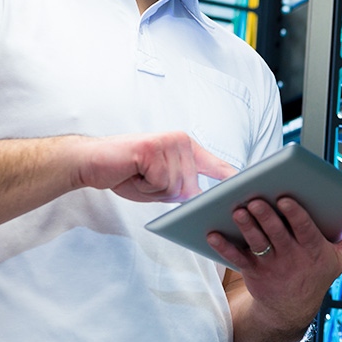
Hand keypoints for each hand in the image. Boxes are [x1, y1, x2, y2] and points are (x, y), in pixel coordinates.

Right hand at [75, 131, 236, 201]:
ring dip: (153, 189)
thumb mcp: (161, 185)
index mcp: (186, 148)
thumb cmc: (126, 173)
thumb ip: (182, 189)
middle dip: (165, 193)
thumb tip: (200, 200)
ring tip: (138, 175)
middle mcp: (181, 141)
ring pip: (175, 187)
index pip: (215, 165)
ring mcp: (168, 143)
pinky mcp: (153, 148)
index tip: (250, 185)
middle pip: (190, 187)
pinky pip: (160, 182)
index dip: (232, 177)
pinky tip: (132, 173)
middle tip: (144, 179)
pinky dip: (145, 185)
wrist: (92, 161)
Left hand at [208, 196, 341, 341]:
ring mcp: (270, 266)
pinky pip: (236, 258)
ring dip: (245, 226)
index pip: (304, 229)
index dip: (295, 215)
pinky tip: (211, 233)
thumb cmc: (317, 274)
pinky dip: (223, 246)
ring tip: (237, 209)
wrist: (291, 311)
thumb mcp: (341, 259)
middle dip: (265, 216)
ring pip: (256, 243)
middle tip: (255, 199)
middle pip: (276, 234)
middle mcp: (291, 258)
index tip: (286, 198)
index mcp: (313, 250)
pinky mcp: (252, 272)